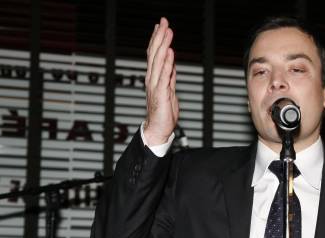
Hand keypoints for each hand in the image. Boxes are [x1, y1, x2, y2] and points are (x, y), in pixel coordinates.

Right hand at [144, 17, 178, 145]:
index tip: (160, 25)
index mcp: (154, 77)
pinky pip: (165, 75)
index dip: (157, 39)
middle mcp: (152, 78)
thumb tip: (172, 63)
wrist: (158, 129)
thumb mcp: (169, 90)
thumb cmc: (163, 112)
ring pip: (159, 61)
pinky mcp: (161, 93)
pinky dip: (167, 63)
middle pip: (155, 53)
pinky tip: (169, 52)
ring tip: (167, 32)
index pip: (154, 54)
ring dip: (163, 45)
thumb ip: (170, 76)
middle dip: (160, 36)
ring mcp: (155, 85)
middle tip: (164, 22)